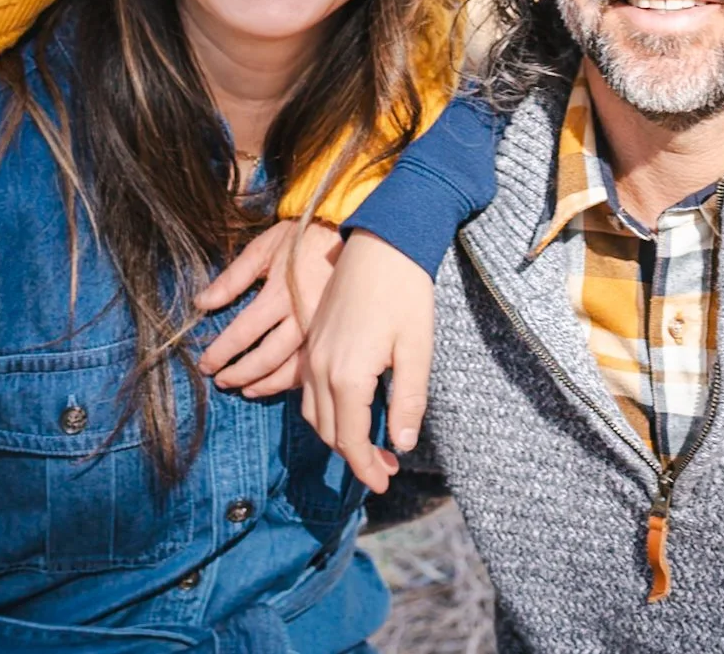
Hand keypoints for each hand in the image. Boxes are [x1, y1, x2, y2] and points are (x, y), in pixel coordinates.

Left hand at [194, 219, 342, 397]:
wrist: (348, 232)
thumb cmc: (302, 236)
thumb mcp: (263, 248)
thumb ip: (232, 278)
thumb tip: (201, 303)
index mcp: (279, 294)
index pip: (242, 333)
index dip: (221, 353)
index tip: (205, 365)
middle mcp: (301, 316)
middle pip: (266, 358)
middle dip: (240, 374)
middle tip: (221, 381)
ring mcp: (321, 328)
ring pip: (292, 369)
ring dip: (266, 384)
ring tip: (246, 390)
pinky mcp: (335, 332)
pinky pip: (314, 364)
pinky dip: (294, 380)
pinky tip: (278, 383)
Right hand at [300, 231, 434, 494]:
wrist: (383, 240)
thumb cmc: (406, 291)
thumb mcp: (417, 349)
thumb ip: (408, 401)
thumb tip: (399, 446)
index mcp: (347, 376)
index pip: (349, 440)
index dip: (366, 468)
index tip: (384, 484)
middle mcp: (321, 368)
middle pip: (328, 431)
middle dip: (353, 456)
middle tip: (384, 469)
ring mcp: (313, 352)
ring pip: (312, 412)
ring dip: (336, 435)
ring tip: (367, 445)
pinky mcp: (313, 338)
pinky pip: (307, 388)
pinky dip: (323, 410)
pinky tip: (347, 409)